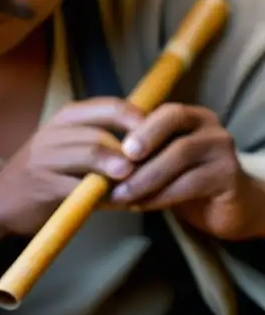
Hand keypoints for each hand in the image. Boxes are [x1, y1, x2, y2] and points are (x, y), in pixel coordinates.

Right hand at [0, 97, 145, 239]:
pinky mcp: (43, 185)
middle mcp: (53, 133)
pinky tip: (119, 203)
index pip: (109, 107)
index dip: (139, 120)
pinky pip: (82, 187)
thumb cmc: (45, 172)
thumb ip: (101, 140)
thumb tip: (152, 141)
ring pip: (92, 156)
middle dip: (132, 154)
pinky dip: (106, 196)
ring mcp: (45, 158)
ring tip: (138, 185)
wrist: (0, 200)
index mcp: (64, 119)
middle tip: (156, 169)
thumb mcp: (68, 145)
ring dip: (121, 173)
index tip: (163, 137)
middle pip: (102, 135)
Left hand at [108, 103, 264, 240]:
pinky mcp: (228, 176)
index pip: (156, 105)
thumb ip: (131, 154)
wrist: (221, 208)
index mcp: (185, 115)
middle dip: (140, 138)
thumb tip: (86, 160)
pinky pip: (189, 183)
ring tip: (118, 195)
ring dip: (143, 177)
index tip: (102, 142)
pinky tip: (138, 205)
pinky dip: (159, 196)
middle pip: (172, 118)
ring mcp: (221, 148)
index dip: (130, 120)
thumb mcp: (153, 161)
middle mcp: (207, 124)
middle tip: (114, 163)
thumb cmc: (177, 180)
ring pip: (178, 154)